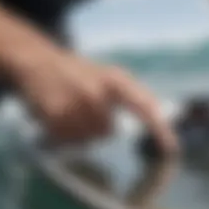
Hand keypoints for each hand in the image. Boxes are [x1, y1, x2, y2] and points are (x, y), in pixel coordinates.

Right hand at [12, 52, 178, 153]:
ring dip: (81, 131)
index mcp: (115, 80)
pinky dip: (64, 133)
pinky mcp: (55, 115)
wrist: (36, 60)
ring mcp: (75, 104)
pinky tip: (58, 114)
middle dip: (99, 126)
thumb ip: (134, 94)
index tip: (172, 148)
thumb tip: (159, 114)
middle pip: (108, 132)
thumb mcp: (110, 75)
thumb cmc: (79, 71)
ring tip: (71, 109)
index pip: (144, 107)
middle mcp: (97, 91)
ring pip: (88, 138)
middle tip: (85, 107)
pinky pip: (68, 139)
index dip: (159, 129)